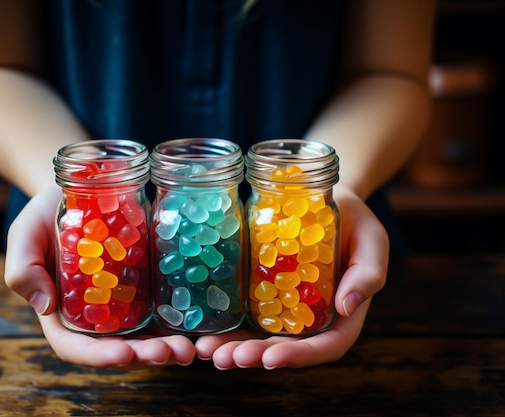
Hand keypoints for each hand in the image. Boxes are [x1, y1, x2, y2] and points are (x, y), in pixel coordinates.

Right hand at [4, 186, 195, 368]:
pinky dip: (182, 320)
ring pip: (146, 335)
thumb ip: (23, 267)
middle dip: (145, 356)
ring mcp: (124, 303)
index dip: (100, 356)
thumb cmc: (47, 214)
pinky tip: (202, 322)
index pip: (77, 347)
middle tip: (172, 352)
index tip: (124, 353)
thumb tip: (44, 305)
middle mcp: (96, 315)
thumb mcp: (25, 233)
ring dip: (169, 347)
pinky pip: (165, 309)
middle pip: (120, 347)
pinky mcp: (147, 286)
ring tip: (191, 347)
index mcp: (63, 312)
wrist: (82, 192)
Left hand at [195, 188, 388, 368]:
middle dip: (254, 356)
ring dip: (232, 346)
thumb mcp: (373, 241)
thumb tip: (346, 308)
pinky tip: (200, 325)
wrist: (323, 198)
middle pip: (283, 348)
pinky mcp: (261, 289)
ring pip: (257, 336)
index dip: (298, 357)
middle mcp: (309, 318)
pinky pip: (242, 310)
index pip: (324, 347)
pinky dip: (223, 321)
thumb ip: (369, 273)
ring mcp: (283, 306)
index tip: (271, 358)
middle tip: (227, 358)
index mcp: (341, 316)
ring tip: (207, 350)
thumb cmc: (356, 221)